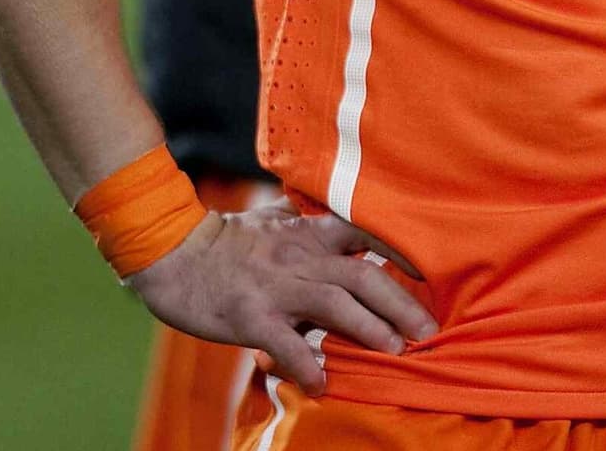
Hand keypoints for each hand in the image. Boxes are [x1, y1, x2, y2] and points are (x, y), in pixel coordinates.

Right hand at [128, 197, 436, 393]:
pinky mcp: (250, 315)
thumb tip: (341, 232)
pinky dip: (305, 363)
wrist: (175, 251)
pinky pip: (284, 342)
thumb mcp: (276, 221)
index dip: (401, 252)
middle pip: (362, 276)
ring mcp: (276, 286)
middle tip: (428, 330)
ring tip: (395, 352)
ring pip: (334, 304)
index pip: (366, 235)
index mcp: (309, 234)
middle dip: (400, 304)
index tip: (429, 273)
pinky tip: (323, 383)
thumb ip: (310, 227)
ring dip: (369, 328)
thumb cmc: (229, 239)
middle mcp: (300, 257)